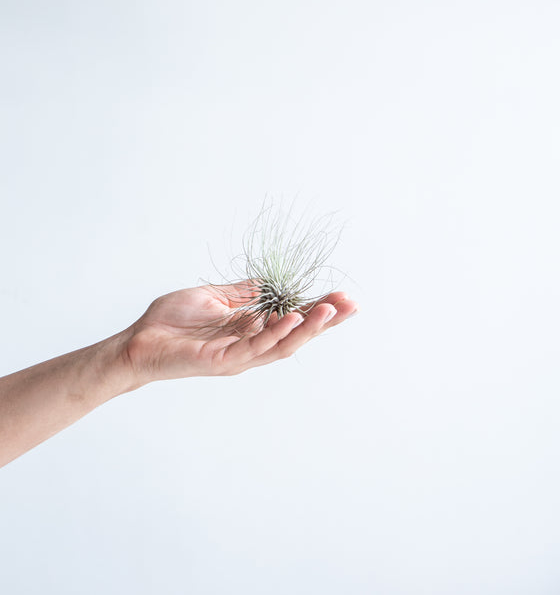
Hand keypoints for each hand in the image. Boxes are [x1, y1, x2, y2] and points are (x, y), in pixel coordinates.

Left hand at [122, 281, 357, 384]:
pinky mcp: (222, 360)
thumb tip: (271, 282)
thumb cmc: (172, 321)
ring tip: (330, 309)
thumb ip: (244, 293)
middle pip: (297, 335)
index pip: (292, 320)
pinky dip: (276, 333)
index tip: (343, 295)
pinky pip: (255, 347)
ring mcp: (239, 356)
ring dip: (309, 327)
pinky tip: (293, 319)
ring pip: (283, 344)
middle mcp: (250, 346)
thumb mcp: (214, 297)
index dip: (318, 309)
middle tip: (351, 304)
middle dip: (325, 321)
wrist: (139, 340)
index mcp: (251, 330)